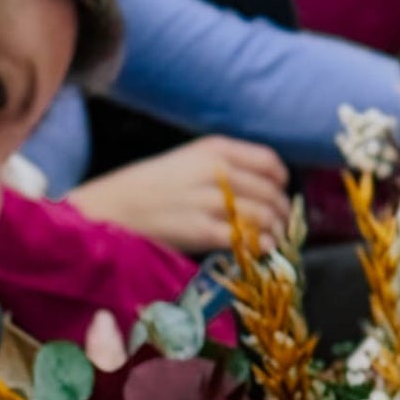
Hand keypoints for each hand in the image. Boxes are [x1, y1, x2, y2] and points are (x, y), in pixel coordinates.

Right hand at [69, 136, 289, 252]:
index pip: (270, 163)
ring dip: (276, 233)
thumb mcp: (190, 161)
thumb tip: (265, 188)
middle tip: (282, 226)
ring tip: (273, 241)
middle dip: (283, 214)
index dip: (282, 182)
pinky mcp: (203, 231)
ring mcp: (210, 202)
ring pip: (265, 218)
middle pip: (272, 194)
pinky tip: (260, 250)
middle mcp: (216, 171)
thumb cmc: (154, 186)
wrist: (117, 207)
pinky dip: (260, 247)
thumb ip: (226, 168)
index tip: (281, 195)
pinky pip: (246, 239)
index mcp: (214, 149)